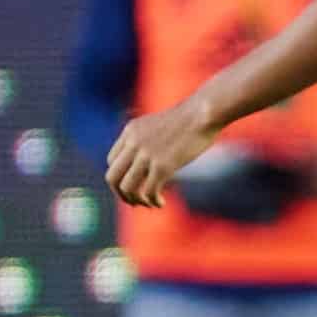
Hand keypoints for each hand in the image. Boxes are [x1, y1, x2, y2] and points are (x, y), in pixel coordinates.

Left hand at [106, 94, 224, 207]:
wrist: (204, 112)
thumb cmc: (190, 118)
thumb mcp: (159, 124)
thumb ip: (148, 139)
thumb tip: (148, 160)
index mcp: (131, 131)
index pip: (112, 161)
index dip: (120, 177)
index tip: (133, 184)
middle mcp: (134, 143)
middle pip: (112, 177)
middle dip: (120, 193)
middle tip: (133, 201)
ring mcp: (147, 154)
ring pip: (128, 187)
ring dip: (136, 200)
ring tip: (148, 204)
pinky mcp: (162, 166)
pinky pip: (149, 191)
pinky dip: (152, 201)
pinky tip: (161, 203)